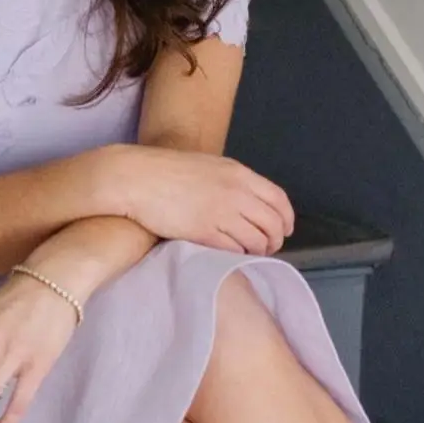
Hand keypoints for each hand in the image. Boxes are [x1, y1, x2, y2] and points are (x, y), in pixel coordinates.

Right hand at [111, 146, 293, 254]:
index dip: (287, 218)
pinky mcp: (203, 232)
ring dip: (258, 250)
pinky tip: (232, 256)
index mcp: (239, 174)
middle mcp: (235, 193)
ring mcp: (220, 213)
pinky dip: (238, 256)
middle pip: (272, 223)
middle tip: (270, 248)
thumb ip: (232, 181)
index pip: (278, 199)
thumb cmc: (168, 171)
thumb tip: (249, 200)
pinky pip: (233, 250)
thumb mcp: (209, 166)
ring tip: (251, 254)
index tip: (286, 229)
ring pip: (256, 240)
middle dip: (275, 239)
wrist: (136, 178)